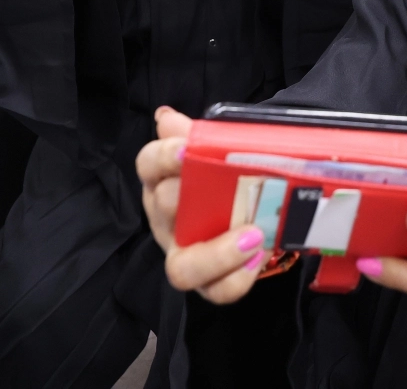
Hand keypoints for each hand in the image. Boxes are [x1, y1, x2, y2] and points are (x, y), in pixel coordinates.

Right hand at [137, 107, 267, 302]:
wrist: (243, 213)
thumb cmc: (219, 180)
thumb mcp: (211, 153)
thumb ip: (194, 135)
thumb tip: (165, 116)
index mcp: (161, 182)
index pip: (148, 164)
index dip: (163, 157)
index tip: (186, 150)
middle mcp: (166, 220)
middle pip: (164, 209)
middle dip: (189, 199)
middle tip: (225, 188)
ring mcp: (184, 254)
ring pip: (182, 267)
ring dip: (217, 253)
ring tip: (253, 235)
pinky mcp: (209, 283)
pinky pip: (217, 290)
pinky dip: (237, 277)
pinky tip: (258, 256)